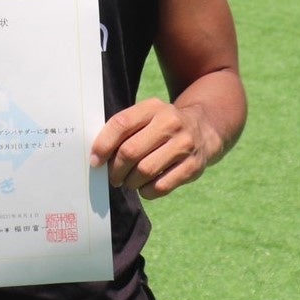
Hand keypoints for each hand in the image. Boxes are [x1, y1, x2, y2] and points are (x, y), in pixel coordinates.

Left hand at [89, 98, 219, 199]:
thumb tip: (98, 157)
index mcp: (153, 107)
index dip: (103, 145)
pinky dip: (147, 191)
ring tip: (129, 182)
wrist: (205, 129)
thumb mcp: (147, 116)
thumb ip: (125, 130)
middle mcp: (170, 123)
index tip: (95, 161)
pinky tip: (145, 187)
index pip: (121, 124)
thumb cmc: (162, 126)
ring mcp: (184, 144)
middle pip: (130, 151)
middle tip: (114, 177)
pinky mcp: (193, 166)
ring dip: (130, 182)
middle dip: (116, 169)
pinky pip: (161, 186)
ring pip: (145, 171)